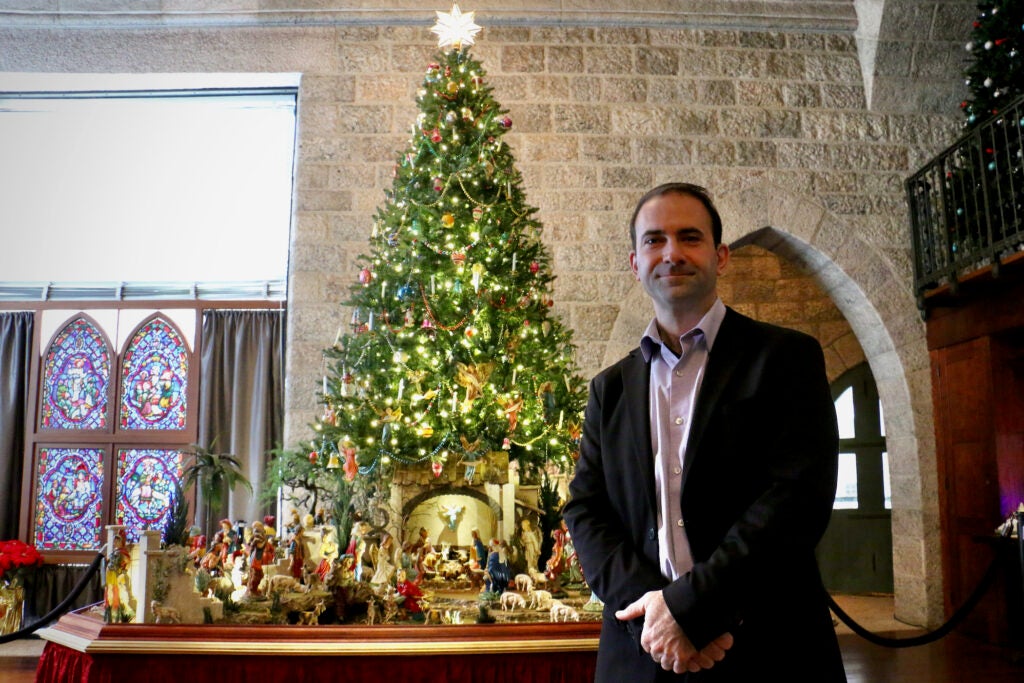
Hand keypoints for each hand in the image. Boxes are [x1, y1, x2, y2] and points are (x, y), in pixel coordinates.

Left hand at [615, 590, 732, 673]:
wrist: (688, 604)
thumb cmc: (668, 602)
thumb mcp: (647, 602)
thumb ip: (632, 610)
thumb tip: (618, 615)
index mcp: (647, 636)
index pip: (647, 647)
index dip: (654, 642)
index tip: (660, 638)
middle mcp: (657, 647)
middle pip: (657, 657)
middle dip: (662, 652)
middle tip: (670, 644)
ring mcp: (670, 653)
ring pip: (667, 664)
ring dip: (671, 659)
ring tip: (677, 651)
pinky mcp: (684, 656)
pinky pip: (680, 668)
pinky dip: (682, 664)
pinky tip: (685, 656)